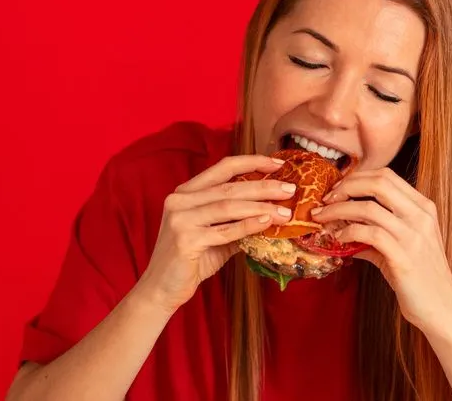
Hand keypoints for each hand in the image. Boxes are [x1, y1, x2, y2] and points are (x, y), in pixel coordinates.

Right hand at [137, 155, 294, 312]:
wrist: (162, 289)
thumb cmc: (191, 260)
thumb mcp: (216, 234)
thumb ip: (237, 220)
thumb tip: (274, 210)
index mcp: (186, 192)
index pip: (223, 168)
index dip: (252, 162)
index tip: (278, 164)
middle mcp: (180, 200)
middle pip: (230, 187)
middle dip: (264, 186)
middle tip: (290, 189)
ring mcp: (180, 219)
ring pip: (228, 206)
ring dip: (261, 207)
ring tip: (286, 211)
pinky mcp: (185, 240)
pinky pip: (225, 231)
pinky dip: (248, 225)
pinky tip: (267, 222)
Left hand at [311, 167, 451, 337]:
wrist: (442, 307)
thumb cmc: (422, 276)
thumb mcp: (404, 244)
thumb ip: (378, 230)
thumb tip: (344, 226)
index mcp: (423, 207)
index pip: (386, 175)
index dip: (357, 177)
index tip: (337, 189)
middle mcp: (420, 216)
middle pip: (378, 183)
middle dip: (346, 187)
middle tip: (326, 199)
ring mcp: (413, 236)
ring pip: (368, 208)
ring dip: (338, 211)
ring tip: (323, 218)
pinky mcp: (403, 257)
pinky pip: (368, 234)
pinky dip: (348, 232)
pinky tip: (339, 239)